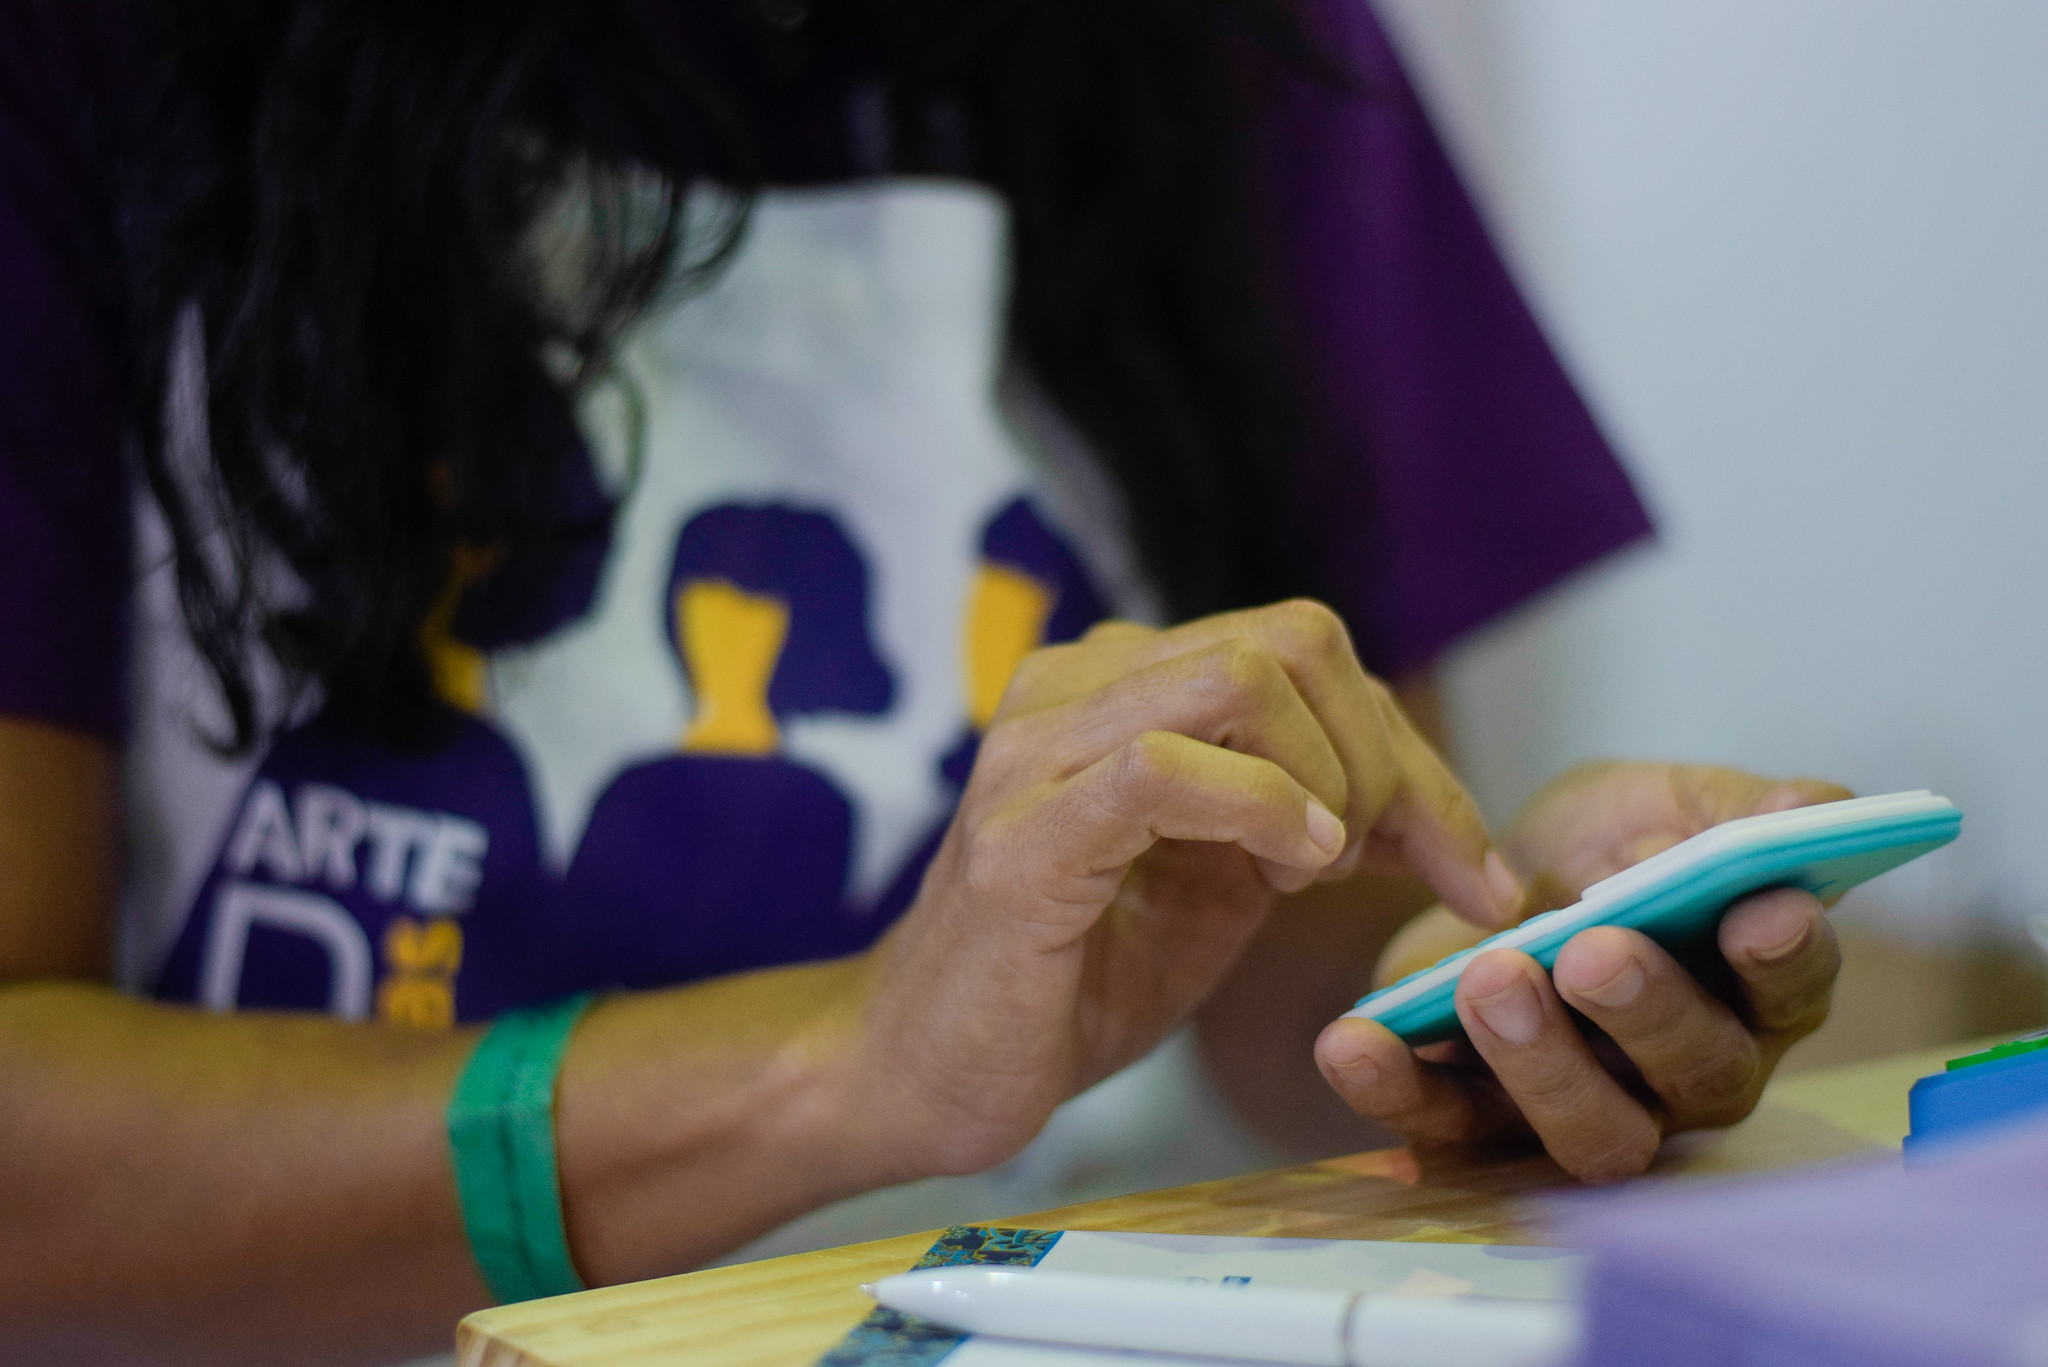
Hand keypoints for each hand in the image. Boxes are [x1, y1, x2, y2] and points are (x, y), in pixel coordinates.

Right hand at [840, 602, 1523, 1181]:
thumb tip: (1429, 804)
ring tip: (1312, 872)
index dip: (1411, 750)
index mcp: (1118, 683)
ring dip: (1328, 780)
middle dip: (1389, 761)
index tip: (1470, 866)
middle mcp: (1072, 686)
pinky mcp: (1022, 833)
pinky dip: (1264, 811)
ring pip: (1240, 677)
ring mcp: (1038, 749)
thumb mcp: (1217, 884)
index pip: (1303, 649)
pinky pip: (1165, 768)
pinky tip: (1289, 871)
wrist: (926, 1071)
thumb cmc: (1070, 979)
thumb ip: (1301, 818)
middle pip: (1294, 641)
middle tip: (1393, 871)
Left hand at [1314, 762, 1849, 1181]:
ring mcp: (1593, 1111)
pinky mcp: (1484, 1127)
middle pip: (1698, 1071)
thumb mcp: (1657, 803)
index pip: (1795, 986)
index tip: (1756, 909)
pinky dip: (1397, 1088)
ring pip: (1594, 1133)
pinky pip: (1446, 1130)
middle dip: (1647, 1010)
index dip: (1784, 955)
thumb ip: (1729, 809)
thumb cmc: (1597, 851)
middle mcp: (1691, 1071)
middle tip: (1591, 947)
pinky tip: (1354, 1040)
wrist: (1480, 882)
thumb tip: (1805, 810)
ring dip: (1540, 1061)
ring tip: (1488, 978)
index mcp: (1752, 988)